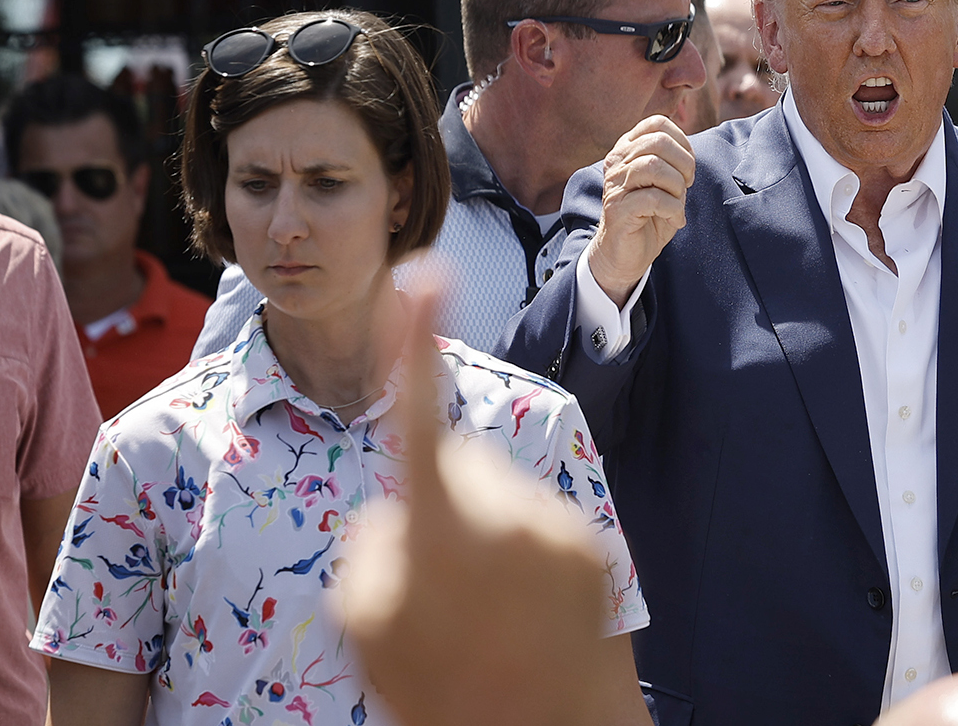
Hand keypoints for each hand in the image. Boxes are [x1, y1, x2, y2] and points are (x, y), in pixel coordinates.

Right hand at [338, 284, 613, 725]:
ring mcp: (555, 522)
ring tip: (487, 612)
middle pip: (459, 467)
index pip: (415, 414)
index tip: (423, 274)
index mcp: (436, 524)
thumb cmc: (443, 690)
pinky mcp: (593, 543)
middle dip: (445, 500)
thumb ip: (371, 545)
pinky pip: (544, 524)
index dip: (412, 341)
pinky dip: (530, 554)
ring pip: (503, 497)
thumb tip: (398, 508)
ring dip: (490, 533)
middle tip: (440, 585)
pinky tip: (527, 612)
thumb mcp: (364, 626)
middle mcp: (504, 506)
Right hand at [590, 116, 696, 307]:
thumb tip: (690, 154)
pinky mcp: (617, 209)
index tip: (687, 167)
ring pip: (652, 166)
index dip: (682, 141)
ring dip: (676, 186)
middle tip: (687, 185)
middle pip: (657, 141)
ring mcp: (614, 185)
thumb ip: (674, 164)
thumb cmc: (650, 217)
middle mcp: (617, 162)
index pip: (657, 123)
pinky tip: (675, 220)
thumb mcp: (666, 185)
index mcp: (627, 150)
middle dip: (684, 162)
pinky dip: (673, 209)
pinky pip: (652, 199)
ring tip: (678, 203)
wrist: (626, 254)